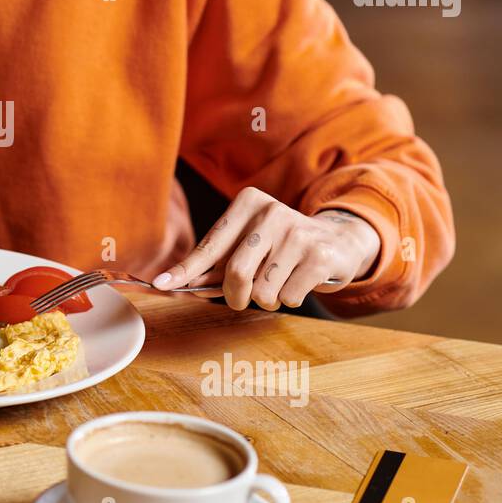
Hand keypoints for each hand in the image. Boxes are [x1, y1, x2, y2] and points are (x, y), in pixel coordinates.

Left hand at [152, 187, 380, 310]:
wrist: (339, 241)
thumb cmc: (282, 246)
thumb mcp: (249, 243)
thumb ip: (217, 263)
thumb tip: (179, 284)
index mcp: (248, 203)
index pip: (211, 245)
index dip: (185, 270)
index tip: (161, 284)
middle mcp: (272, 212)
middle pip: (236, 274)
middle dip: (233, 297)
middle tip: (239, 299)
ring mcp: (298, 232)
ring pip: (262, 291)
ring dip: (266, 299)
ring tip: (279, 283)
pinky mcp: (319, 255)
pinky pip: (288, 297)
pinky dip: (289, 299)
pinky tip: (299, 282)